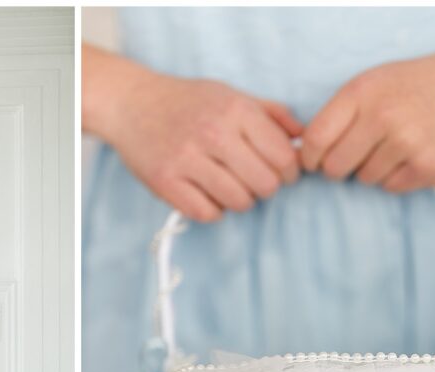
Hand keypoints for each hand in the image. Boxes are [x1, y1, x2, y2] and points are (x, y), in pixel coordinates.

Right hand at [94, 67, 301, 221]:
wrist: (132, 103)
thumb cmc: (187, 101)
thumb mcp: (232, 94)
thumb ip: (271, 114)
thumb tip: (302, 137)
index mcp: (235, 110)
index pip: (282, 156)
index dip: (288, 171)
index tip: (280, 173)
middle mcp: (212, 133)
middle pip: (264, 184)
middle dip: (265, 188)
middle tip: (254, 182)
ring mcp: (186, 159)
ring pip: (237, 201)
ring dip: (240, 201)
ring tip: (231, 189)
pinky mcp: (165, 181)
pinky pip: (205, 213)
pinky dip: (213, 211)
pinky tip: (208, 196)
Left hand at [300, 53, 434, 192]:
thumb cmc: (410, 88)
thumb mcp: (369, 85)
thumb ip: (334, 117)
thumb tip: (298, 157)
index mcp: (363, 93)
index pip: (314, 140)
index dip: (309, 157)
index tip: (315, 160)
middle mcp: (386, 117)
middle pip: (334, 168)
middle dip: (339, 166)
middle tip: (359, 151)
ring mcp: (411, 144)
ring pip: (364, 179)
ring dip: (372, 168)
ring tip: (395, 144)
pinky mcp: (430, 167)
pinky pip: (391, 187)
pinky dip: (397, 176)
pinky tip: (413, 154)